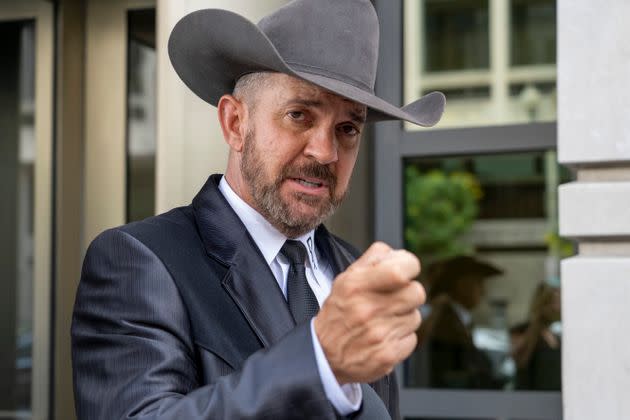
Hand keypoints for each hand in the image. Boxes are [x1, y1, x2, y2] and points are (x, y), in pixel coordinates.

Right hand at [313, 242, 424, 383]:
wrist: (323, 354)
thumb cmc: (338, 312)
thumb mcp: (345, 279)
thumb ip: (372, 260)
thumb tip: (397, 253)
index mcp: (357, 285)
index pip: (400, 271)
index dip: (409, 266)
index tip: (406, 270)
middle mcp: (368, 309)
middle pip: (416, 293)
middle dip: (409, 293)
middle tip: (395, 298)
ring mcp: (378, 334)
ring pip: (415, 316)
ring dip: (404, 316)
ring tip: (385, 319)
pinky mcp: (387, 355)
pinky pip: (411, 339)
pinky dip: (401, 338)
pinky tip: (385, 336)